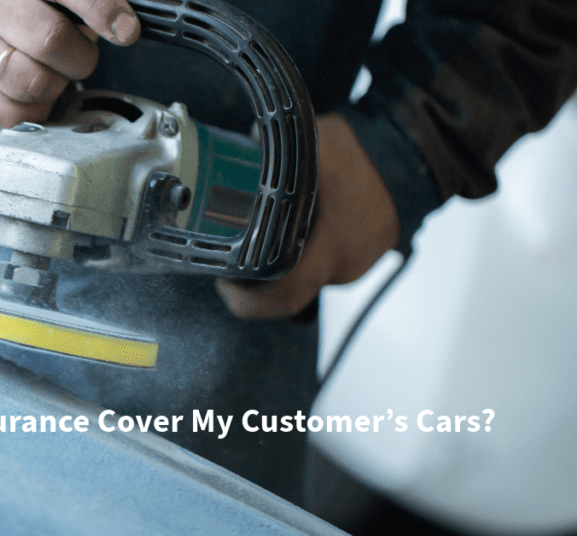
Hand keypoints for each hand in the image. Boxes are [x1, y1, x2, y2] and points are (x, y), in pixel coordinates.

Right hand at [0, 0, 140, 135]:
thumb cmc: (18, 26)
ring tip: (46, 78)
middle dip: (78, 60)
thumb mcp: (49, 4)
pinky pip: (11, 115)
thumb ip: (84, 7)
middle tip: (75, 61)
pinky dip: (30, 113)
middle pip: (51, 39)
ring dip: (53, 89)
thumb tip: (124, 27)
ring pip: (33, 82)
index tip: (126, 30)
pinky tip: (26, 98)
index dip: (101, 9)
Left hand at [215, 113, 400, 318]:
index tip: (225, 283)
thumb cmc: (365, 153)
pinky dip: (302, 256)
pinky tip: (289, 235)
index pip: (285, 296)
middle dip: (256, 286)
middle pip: (289, 293)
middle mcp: (344, 263)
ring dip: (280, 268)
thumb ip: (279, 150)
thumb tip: (244, 147)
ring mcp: (354, 265)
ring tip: (257, 244)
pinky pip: (322, 266)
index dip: (248, 301)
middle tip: (231, 270)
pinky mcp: (358, 258)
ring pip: (306, 278)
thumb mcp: (318, 143)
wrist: (413, 157)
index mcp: (332, 244)